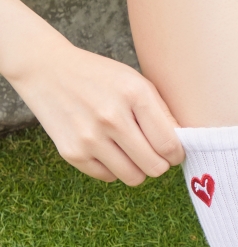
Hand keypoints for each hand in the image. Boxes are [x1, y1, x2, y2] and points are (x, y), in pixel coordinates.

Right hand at [7, 38, 182, 185]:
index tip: (173, 152)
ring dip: (137, 169)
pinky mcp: (71, 151)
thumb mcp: (136, 82)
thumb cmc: (100, 77)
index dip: (177, 154)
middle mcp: (111, 117)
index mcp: (134, 95)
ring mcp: (89, 137)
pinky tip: (107, 149)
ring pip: (134, 178)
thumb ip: (163, 114)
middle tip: (152, 152)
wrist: (45, 68)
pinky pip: (108, 177)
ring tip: (131, 151)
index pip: (169, 145)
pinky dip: (113, 168)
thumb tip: (184, 146)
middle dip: (159, 163)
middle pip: (155, 167)